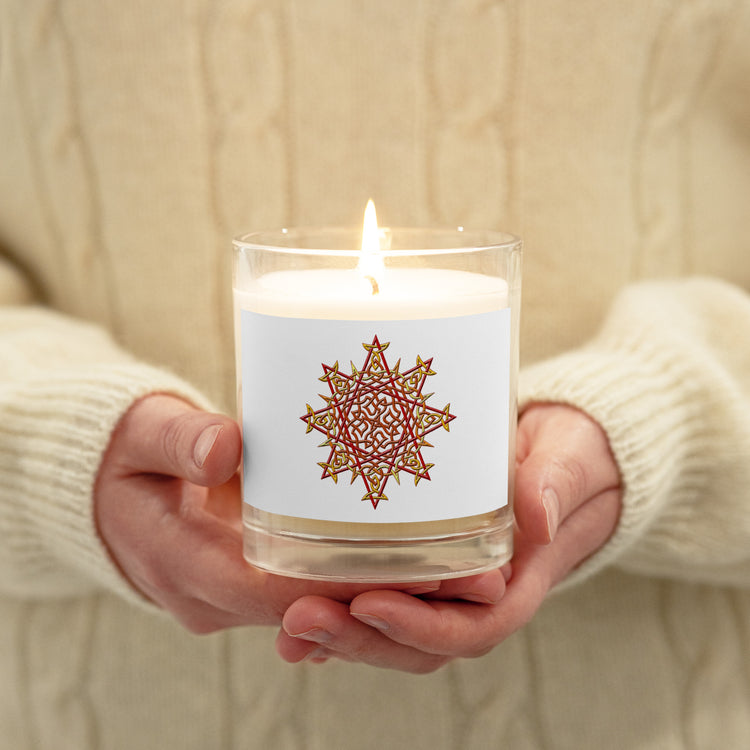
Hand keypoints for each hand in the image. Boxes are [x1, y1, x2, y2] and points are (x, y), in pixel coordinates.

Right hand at [94, 395, 504, 632]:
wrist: (108, 492)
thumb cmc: (125, 457)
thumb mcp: (142, 434)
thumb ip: (178, 438)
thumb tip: (225, 447)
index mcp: (187, 566)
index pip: (280, 593)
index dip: (351, 586)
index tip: (419, 569)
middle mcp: (216, 598)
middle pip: (315, 610)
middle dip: (392, 598)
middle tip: (473, 572)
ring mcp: (236, 598)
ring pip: (322, 612)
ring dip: (388, 596)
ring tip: (466, 568)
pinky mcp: (253, 584)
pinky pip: (314, 595)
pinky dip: (362, 584)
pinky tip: (417, 561)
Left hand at [275, 403, 621, 671]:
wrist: (564, 456)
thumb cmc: (570, 457)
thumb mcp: (569, 459)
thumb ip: (556, 482)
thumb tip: (537, 515)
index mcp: (519, 580)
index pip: (473, 627)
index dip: (421, 627)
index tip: (369, 604)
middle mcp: (480, 596)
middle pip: (420, 642)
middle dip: (360, 638)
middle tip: (299, 617)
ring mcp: (450, 587)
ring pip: (394, 631)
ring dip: (340, 633)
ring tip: (286, 622)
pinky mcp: (425, 567)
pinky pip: (383, 599)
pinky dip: (342, 611)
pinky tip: (296, 605)